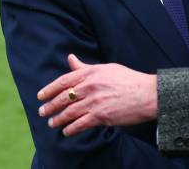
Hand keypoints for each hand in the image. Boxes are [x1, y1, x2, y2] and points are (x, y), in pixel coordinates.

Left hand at [37, 54, 157, 136]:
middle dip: (50, 106)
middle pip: (62, 98)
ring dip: (57, 119)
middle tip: (43, 112)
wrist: (147, 94)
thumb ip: (85, 67)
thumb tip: (70, 58)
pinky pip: (79, 124)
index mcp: (91, 73)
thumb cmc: (128, 79)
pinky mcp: (100, 116)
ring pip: (68, 113)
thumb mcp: (106, 68)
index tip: (40, 96)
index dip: (49, 89)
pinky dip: (70, 129)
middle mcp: (90, 86)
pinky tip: (66, 131)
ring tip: (52, 123)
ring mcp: (94, 101)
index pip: (63, 81)